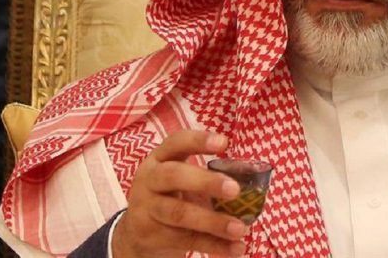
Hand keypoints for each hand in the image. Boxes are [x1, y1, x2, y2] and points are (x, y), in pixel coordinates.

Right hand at [112, 130, 248, 257]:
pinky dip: (214, 245)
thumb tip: (252, 186)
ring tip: (241, 228)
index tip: (225, 142)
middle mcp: (149, 180)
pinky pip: (186, 240)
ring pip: (179, 213)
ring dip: (214, 222)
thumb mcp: (181, 179)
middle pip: (173, 176)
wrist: (135, 234)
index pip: (176, 142)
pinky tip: (236, 248)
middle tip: (235, 189)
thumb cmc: (170, 195)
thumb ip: (208, 177)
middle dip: (205, 182)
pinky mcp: (151, 236)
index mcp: (160, 159)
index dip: (199, 140)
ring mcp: (147, 209)